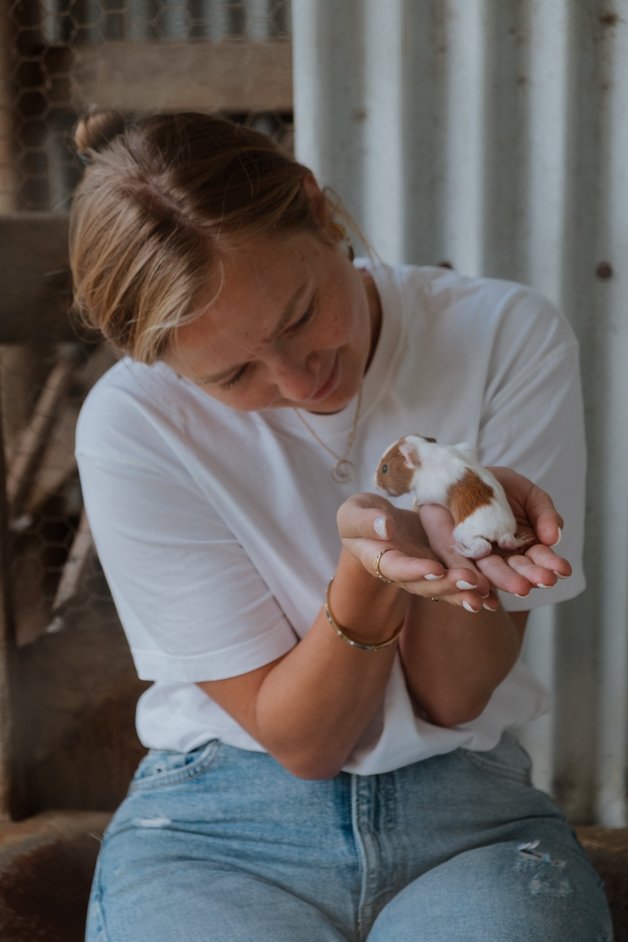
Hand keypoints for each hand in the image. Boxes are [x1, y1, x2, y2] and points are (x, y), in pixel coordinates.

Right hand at [337, 493, 493, 610]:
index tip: (434, 568)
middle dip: (448, 585)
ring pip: (444, 588)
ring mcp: (423, 574)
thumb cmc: (361, 516)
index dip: (414, 570)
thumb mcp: (354, 513)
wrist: (376, 524)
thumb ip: (366, 521)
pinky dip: (474, 591)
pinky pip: (456, 583)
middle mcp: (403, 573)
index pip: (396, 567)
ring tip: (487, 592)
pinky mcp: (440, 570)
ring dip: (465, 592)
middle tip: (471, 582)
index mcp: (379, 560)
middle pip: (425, 584)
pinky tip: (494, 597)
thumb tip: (385, 527)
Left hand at [419, 467, 570, 599]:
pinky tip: (483, 587)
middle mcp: (503, 556)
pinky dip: (473, 578)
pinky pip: (463, 567)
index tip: (563, 569)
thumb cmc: (502, 487)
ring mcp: (479, 556)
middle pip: (518, 569)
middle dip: (532, 576)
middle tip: (545, 580)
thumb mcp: (530, 496)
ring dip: (507, 581)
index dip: (550, 563)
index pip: (539, 558)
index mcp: (525, 545)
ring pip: (493, 571)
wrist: (464, 475)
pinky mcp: (455, 552)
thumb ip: (545, 515)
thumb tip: (555, 538)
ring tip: (521, 587)